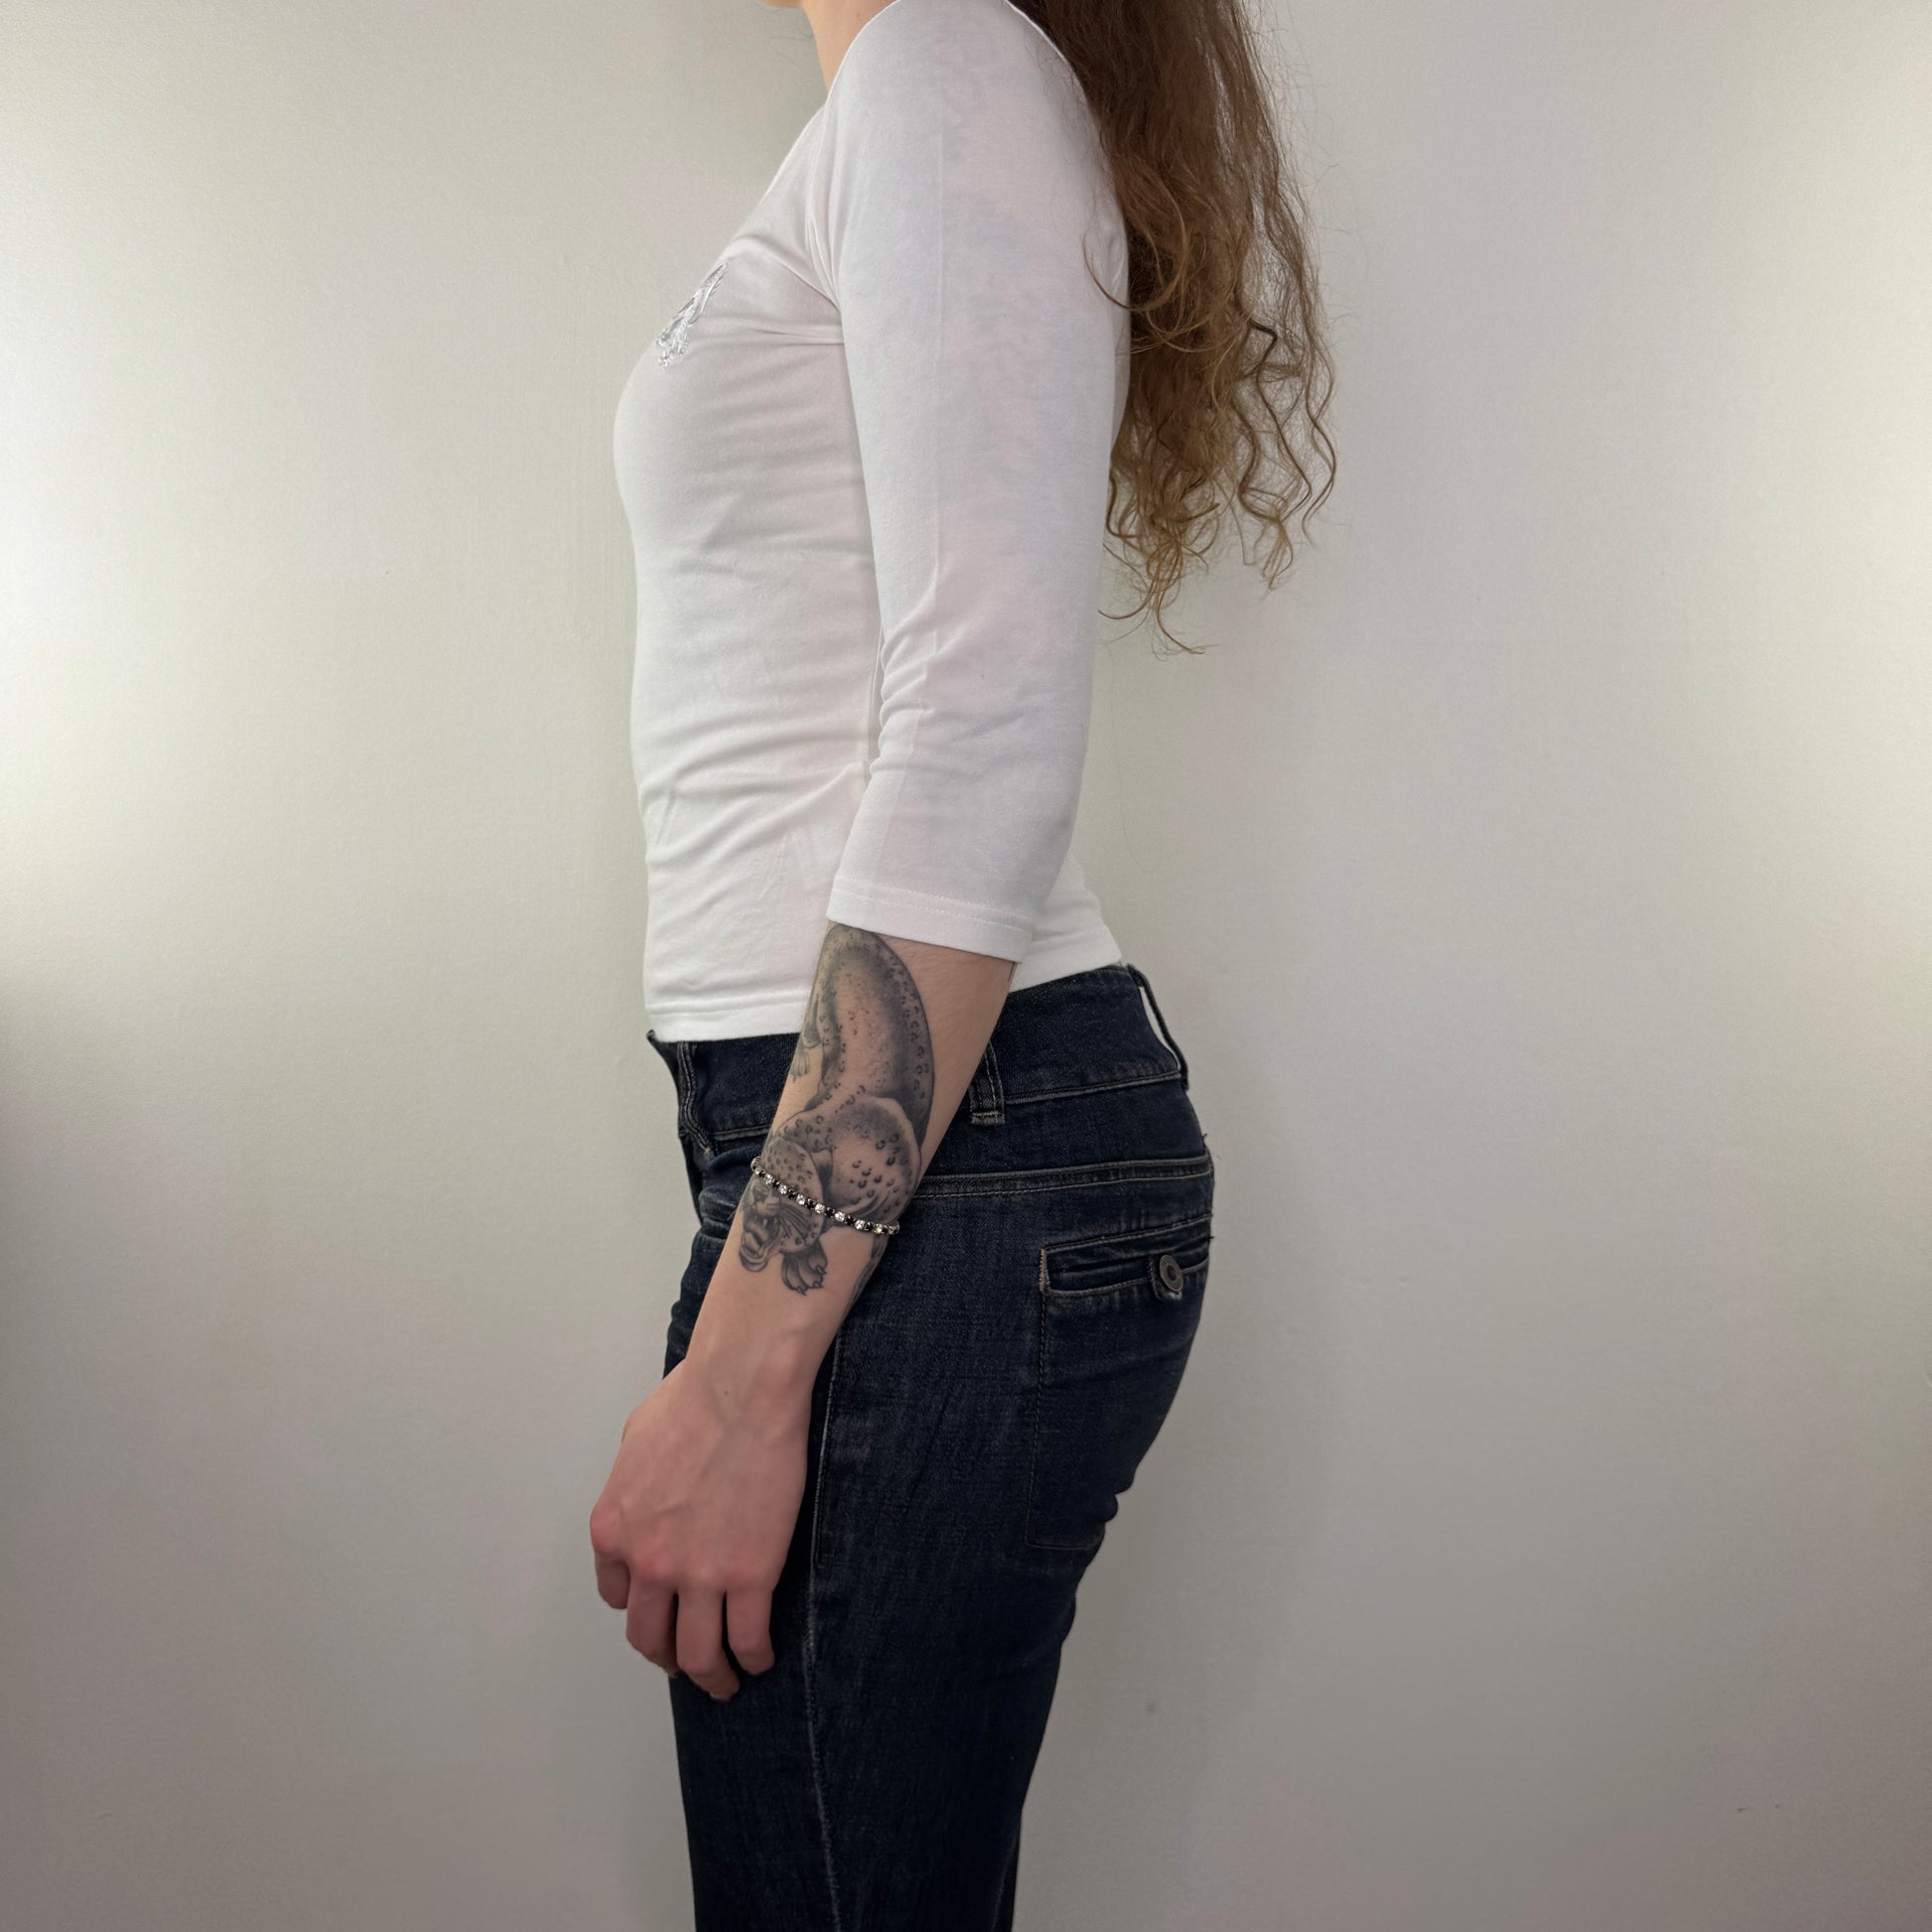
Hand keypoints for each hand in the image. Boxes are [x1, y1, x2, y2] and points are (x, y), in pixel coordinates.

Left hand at [588, 1346, 809, 1697]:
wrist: (741, 1390)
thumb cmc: (694, 1398)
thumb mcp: (636, 1439)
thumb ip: (634, 1482)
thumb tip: (650, 1494)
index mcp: (613, 1529)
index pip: (616, 1594)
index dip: (640, 1605)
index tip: (659, 1610)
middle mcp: (647, 1563)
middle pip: (650, 1637)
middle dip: (667, 1656)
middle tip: (684, 1662)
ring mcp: (698, 1576)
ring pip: (698, 1654)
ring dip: (710, 1677)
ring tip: (725, 1681)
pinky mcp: (750, 1577)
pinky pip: (748, 1638)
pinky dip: (753, 1658)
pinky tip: (761, 1658)